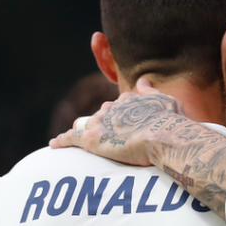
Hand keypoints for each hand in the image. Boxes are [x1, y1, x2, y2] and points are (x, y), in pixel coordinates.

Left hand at [49, 78, 187, 165]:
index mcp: (128, 100)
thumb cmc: (171, 121)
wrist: (165, 136)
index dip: (119, 117)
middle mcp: (111, 107)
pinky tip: (54, 144)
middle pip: (100, 115)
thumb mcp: (165, 101)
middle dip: (102, 124)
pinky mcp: (92, 139)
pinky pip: (70, 137)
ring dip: (83, 131)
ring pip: (84, 124)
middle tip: (109, 139)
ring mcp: (101, 122)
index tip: (123, 126)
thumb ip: (151, 91)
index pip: (117, 106)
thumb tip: (143, 81)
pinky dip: (62, 140)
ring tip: (81, 141)